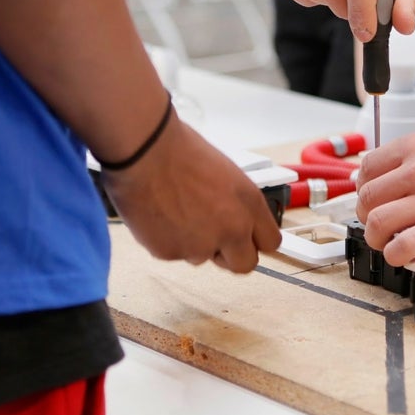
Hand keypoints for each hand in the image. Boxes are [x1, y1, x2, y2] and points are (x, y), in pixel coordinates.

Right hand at [100, 117, 280, 272]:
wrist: (144, 150)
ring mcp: (201, 245)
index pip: (270, 242)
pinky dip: (167, 240)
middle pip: (244, 264)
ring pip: (202, 257)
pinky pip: (174, 254)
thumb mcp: (225, 172)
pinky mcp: (171, 253)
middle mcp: (231, 229)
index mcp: (249, 203)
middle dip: (230, 255)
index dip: (255, 242)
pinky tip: (160, 213)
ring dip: (193, 243)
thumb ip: (235, 203)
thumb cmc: (178, 150)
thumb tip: (236, 219)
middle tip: (213, 237)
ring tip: (176, 210)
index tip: (247, 241)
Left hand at [355, 123, 414, 265]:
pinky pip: (402, 247)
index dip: (364, 189)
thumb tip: (400, 172)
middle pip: (366, 199)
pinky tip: (404, 256)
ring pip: (377, 224)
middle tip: (380, 225)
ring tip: (389, 243)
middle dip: (366, 216)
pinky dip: (396, 255)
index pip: (366, 169)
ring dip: (376, 239)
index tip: (372, 200)